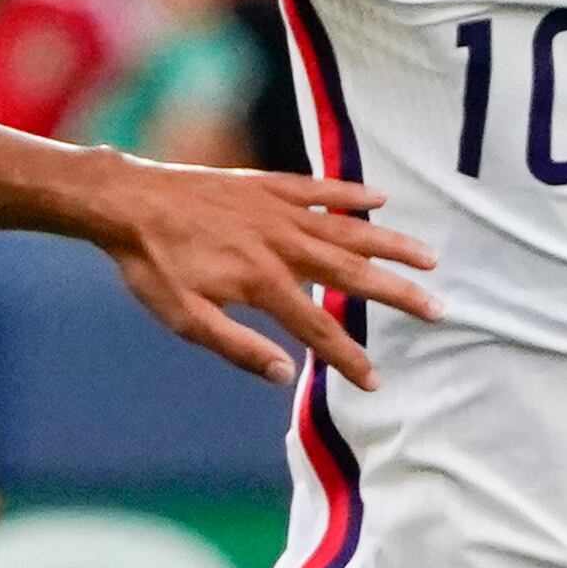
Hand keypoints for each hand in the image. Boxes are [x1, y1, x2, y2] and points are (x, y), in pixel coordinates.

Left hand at [84, 160, 440, 390]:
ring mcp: (278, 211)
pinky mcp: (267, 185)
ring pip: (348, 229)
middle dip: (398, 295)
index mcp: (262, 283)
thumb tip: (282, 374)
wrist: (128, 202)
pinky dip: (351, 194)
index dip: (349, 358)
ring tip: (429, 257)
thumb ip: (236, 347)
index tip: (376, 382)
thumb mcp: (184, 318)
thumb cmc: (152, 265)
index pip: (318, 329)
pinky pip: (320, 189)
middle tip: (438, 310)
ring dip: (390, 245)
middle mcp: (281, 244)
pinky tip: (379, 200)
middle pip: (352, 275)